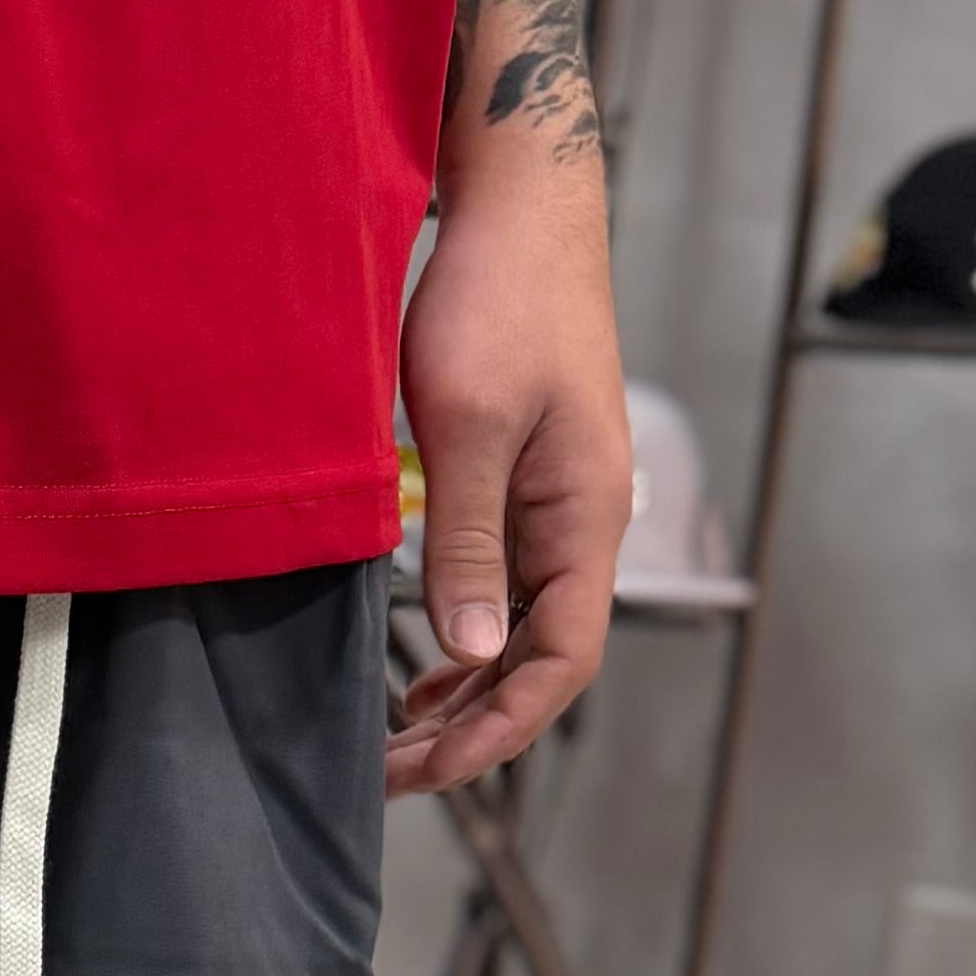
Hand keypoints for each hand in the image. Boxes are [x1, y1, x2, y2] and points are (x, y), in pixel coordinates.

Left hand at [387, 135, 630, 804]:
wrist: (523, 203)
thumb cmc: (497, 299)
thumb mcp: (468, 426)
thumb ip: (469, 541)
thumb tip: (471, 649)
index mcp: (585, 517)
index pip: (560, 661)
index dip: (499, 728)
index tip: (430, 768)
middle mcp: (585, 520)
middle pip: (543, 658)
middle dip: (474, 724)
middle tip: (391, 772)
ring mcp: (561, 500)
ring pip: (525, 625)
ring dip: (471, 687)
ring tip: (403, 736)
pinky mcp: (532, 475)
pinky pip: (509, 581)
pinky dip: (470, 633)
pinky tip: (429, 659)